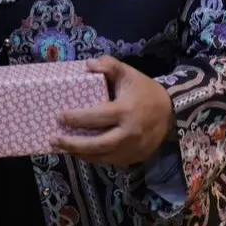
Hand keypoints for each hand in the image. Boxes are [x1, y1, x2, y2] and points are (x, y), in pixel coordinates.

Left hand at [52, 56, 173, 166]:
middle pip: (97, 144)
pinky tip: (82, 153)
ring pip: (103, 157)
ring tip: (63, 148)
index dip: (77, 118)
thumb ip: (109, 65)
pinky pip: (111, 161)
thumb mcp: (128, 73)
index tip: (60, 116)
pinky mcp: (136, 158)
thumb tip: (87, 64)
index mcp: (126, 110)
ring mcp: (134, 148)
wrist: (171, 111)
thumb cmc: (144, 90)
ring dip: (81, 154)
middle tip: (54, 140)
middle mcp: (130, 133)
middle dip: (73, 144)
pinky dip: (95, 158)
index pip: (97, 117)